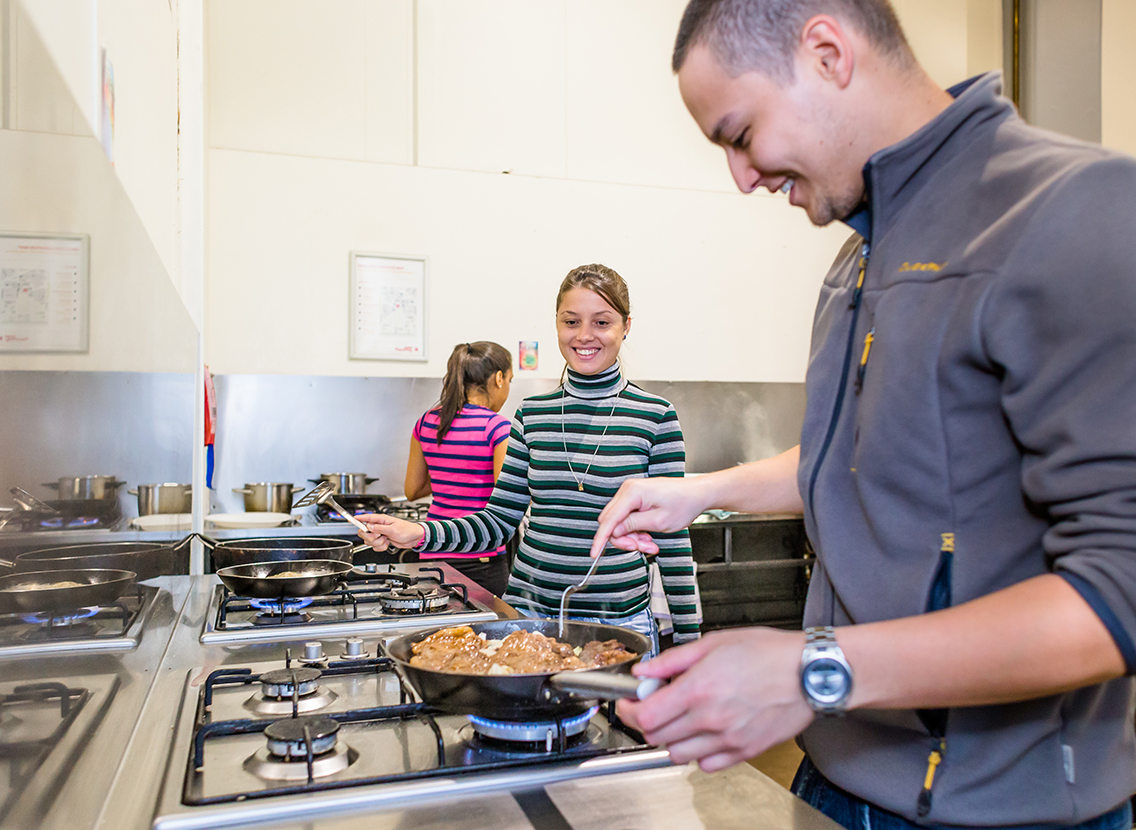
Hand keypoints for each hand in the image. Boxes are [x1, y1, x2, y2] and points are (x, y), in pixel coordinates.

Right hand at [356, 513, 425, 549]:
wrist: (413, 538)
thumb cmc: (407, 530)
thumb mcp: (393, 529)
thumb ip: (380, 528)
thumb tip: (369, 527)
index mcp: (381, 520)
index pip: (367, 518)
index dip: (358, 519)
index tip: (351, 519)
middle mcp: (379, 526)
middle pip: (364, 532)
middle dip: (371, 537)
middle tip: (380, 536)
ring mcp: (380, 534)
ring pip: (369, 541)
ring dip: (378, 543)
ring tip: (386, 539)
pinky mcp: (381, 541)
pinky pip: (375, 547)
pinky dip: (381, 547)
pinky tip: (387, 543)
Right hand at [591, 477, 707, 556]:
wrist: (697, 494)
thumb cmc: (684, 504)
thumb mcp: (658, 521)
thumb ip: (633, 526)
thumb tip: (614, 532)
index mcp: (632, 493)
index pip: (609, 520)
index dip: (600, 539)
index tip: (594, 553)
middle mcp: (628, 490)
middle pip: (612, 522)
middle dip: (624, 539)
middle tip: (642, 547)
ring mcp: (631, 493)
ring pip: (619, 522)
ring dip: (632, 537)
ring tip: (651, 543)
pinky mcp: (636, 498)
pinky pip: (627, 518)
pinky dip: (636, 530)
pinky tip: (648, 535)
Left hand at [617, 627, 812, 771]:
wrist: (809, 673)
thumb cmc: (769, 653)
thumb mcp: (715, 642)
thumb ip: (673, 660)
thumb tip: (645, 671)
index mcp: (699, 689)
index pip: (646, 715)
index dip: (628, 709)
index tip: (628, 702)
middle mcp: (710, 719)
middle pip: (657, 738)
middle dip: (647, 721)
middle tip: (653, 705)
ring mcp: (727, 739)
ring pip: (678, 755)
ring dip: (671, 738)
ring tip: (681, 718)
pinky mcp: (744, 752)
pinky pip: (706, 765)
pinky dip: (698, 753)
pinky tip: (704, 732)